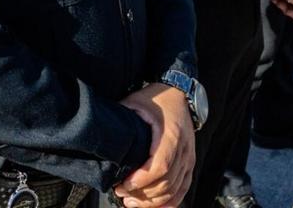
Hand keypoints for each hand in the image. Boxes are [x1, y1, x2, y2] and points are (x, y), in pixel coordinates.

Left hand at [116, 84, 195, 207]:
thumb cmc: (157, 99)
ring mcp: (188, 158)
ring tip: (132, 202)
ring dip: (153, 201)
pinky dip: (169, 202)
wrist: (179, 94)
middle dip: (143, 194)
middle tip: (122, 195)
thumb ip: (123, 118)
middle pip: (166, 183)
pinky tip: (154, 206)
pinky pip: (183, 189)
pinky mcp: (189, 163)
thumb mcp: (136, 103)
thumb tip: (103, 134)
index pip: (161, 166)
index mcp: (171, 134)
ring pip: (174, 189)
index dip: (142, 181)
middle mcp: (183, 149)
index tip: (124, 185)